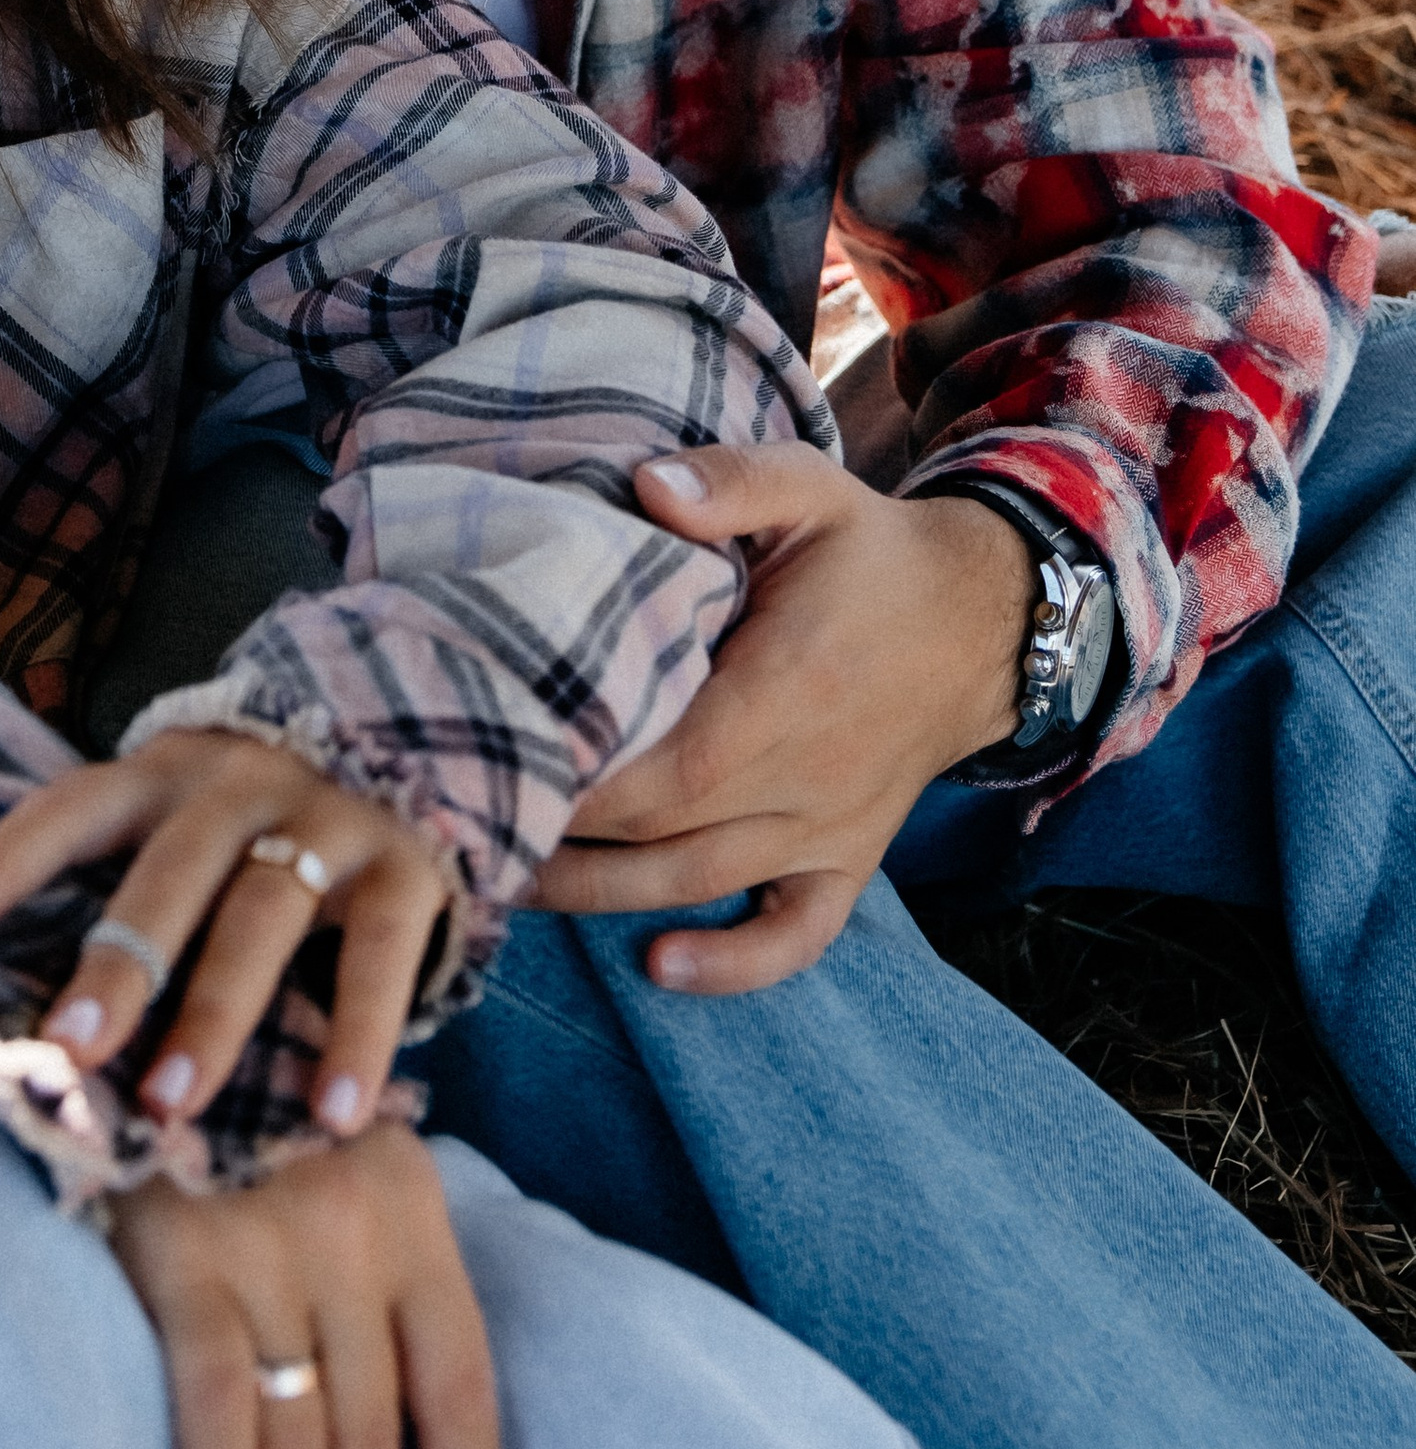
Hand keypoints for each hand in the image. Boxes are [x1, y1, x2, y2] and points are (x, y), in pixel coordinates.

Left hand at [0, 729, 452, 1138]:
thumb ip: (107, 889)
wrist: (404, 753)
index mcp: (162, 773)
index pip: (70, 808)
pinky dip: (358, 1038)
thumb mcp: (175, 828)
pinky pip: (379, 957)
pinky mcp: (406, 869)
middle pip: (172, 869)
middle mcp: (240, 784)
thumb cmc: (247, 830)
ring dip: (218, 1013)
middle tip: (73, 1048)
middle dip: (121, 961)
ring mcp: (327, 821)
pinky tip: (332, 1117)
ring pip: (264, 914)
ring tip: (173, 1105)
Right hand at [110, 1121, 511, 1448]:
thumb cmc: (247, 1092)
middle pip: (379, 1433)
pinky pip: (213, 1395)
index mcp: (411, 1206)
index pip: (461, 1384)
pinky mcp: (182, 1248)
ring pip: (299, 1431)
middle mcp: (354, 1226)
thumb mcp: (344, 1152)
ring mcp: (269, 1237)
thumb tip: (384, 1418)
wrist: (149, 999)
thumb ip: (374, 1264)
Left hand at [531, 444, 1033, 992]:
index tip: (497, 758)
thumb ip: (728, 481)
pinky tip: (662, 967)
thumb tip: (646, 486)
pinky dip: (736, 964)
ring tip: (512, 881)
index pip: (668, 761)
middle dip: (562, 836)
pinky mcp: (847, 859)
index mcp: (787, 686)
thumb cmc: (870, 552)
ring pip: (704, 882)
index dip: (582, 777)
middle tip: (467, 818)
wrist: (980, 621)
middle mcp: (807, 773)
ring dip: (605, 896)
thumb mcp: (808, 487)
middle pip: (664, 831)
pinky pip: (797, 934)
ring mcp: (829, 827)